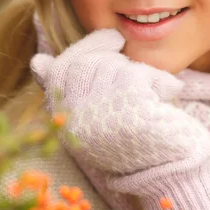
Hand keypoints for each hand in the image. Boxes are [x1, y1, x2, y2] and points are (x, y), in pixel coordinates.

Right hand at [30, 29, 209, 174]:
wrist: (172, 171)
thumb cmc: (136, 141)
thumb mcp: (98, 117)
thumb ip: (73, 90)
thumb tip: (37, 61)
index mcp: (65, 125)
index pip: (59, 73)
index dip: (85, 48)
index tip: (111, 37)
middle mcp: (75, 123)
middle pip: (84, 66)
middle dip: (113, 57)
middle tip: (132, 64)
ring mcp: (99, 116)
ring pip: (112, 68)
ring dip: (138, 71)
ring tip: (154, 92)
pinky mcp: (126, 111)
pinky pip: (136, 75)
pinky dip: (157, 78)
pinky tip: (169, 90)